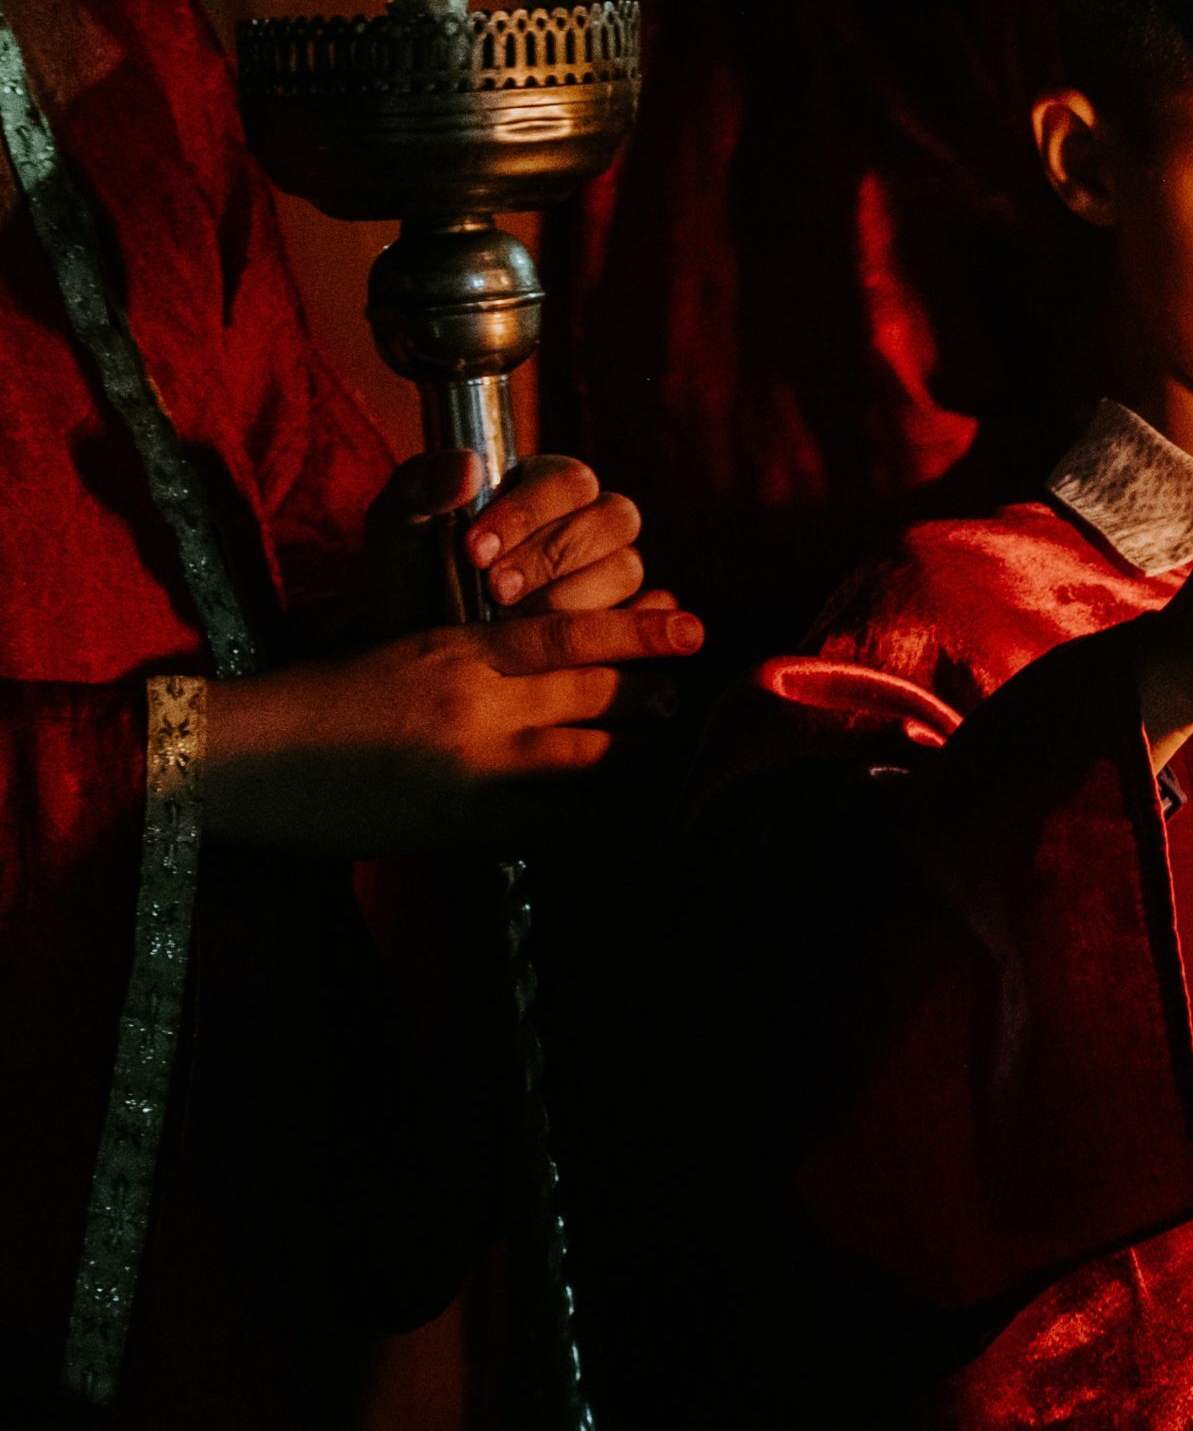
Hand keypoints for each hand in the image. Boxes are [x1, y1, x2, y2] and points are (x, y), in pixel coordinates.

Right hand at [203, 602, 703, 854]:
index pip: (570, 630)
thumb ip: (473, 645)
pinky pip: (553, 826)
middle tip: (684, 698)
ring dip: (636, 759)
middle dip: (650, 696)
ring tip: (665, 760)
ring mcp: (471, 765)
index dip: (639, 626)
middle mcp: (474, 699)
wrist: (243, 758)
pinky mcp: (460, 825)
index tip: (690, 622)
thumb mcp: (401, 644)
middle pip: (594, 691)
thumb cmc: (321, 697)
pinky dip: (594, 825)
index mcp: (459, 646)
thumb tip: (548, 643)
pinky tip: (624, 827)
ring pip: (589, 758)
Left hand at [365, 452, 647, 632]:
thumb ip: (421, 486)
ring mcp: (605, 572)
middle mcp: (586, 522)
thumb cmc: (412, 575)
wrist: (415, 642)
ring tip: (514, 620)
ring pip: (626, 568)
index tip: (476, 549)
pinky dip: (620, 626)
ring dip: (573, 597)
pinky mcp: (613, 621)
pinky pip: (639, 618)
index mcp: (544, 484)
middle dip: (552, 557)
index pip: (571, 480)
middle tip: (496, 589)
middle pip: (614, 519)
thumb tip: (468, 465)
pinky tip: (577, 647)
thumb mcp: (398, 526)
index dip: (531, 512)